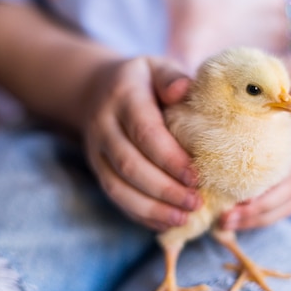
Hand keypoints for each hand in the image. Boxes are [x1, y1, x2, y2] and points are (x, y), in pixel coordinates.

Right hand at [82, 57, 201, 230]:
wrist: (94, 89)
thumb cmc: (142, 80)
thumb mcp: (157, 67)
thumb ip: (172, 77)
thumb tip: (184, 90)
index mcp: (123, 97)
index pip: (145, 132)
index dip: (170, 158)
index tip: (196, 176)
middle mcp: (103, 126)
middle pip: (130, 165)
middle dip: (164, 189)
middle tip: (196, 202)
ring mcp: (96, 151)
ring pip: (118, 187)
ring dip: (152, 209)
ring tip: (184, 219)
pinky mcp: (97, 169)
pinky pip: (115, 198)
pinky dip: (141, 215)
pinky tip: (167, 223)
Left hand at [219, 53, 290, 229]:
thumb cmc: (290, 73)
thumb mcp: (270, 69)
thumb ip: (244, 84)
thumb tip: (189, 89)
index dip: (267, 178)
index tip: (237, 194)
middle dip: (259, 207)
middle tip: (225, 217)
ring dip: (261, 217)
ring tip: (226, 225)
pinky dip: (267, 213)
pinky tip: (240, 219)